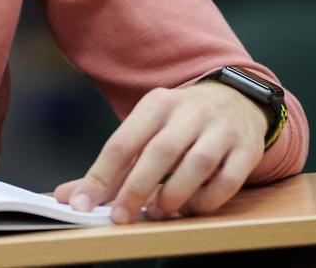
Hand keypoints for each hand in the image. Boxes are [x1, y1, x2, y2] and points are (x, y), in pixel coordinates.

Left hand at [53, 82, 265, 222]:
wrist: (235, 99)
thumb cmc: (179, 124)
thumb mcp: (145, 130)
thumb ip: (111, 166)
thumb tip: (69, 197)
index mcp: (157, 103)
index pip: (122, 142)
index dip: (100, 177)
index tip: (82, 205)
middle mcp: (189, 111)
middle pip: (159, 152)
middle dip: (136, 189)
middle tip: (121, 217)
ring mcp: (221, 128)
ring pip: (198, 163)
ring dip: (174, 195)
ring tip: (159, 212)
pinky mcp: (246, 148)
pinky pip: (228, 180)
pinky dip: (207, 200)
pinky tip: (192, 207)